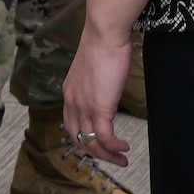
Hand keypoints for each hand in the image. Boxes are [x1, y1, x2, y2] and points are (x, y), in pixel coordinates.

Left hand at [62, 33, 134, 167]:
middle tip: (112, 158)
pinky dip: (114, 147)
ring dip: (108, 155)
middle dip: (96, 153)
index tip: (98, 145)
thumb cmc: (103, 46)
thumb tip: (106, 94)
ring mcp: (84, 107)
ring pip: (92, 143)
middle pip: (79, 139)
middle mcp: (72, 103)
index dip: (84, 139)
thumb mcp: (93, 71)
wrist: (104, 35)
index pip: (71, 126)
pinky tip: (124, 147)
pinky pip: (105, 138)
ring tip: (122, 159)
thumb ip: (95, 86)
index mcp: (69, 93)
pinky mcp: (99, 108)